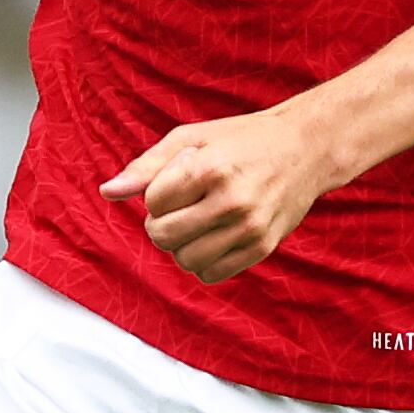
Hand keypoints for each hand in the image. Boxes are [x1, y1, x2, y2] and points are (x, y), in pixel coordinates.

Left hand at [102, 107, 336, 281]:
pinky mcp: (262, 248)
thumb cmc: (243, 140)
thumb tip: (107, 192)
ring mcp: (249, 228)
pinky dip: (203, 262)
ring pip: (185, 260)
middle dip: (160, 224)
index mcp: (211, 168)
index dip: (156, 195)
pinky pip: (212, 274)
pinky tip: (213, 238)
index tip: (176, 183)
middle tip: (179, 209)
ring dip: (181, 246)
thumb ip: (147, 166)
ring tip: (196, 224)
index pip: (152, 202)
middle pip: (163, 236)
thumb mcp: (192, 138)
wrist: (306, 149)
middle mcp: (232, 201)